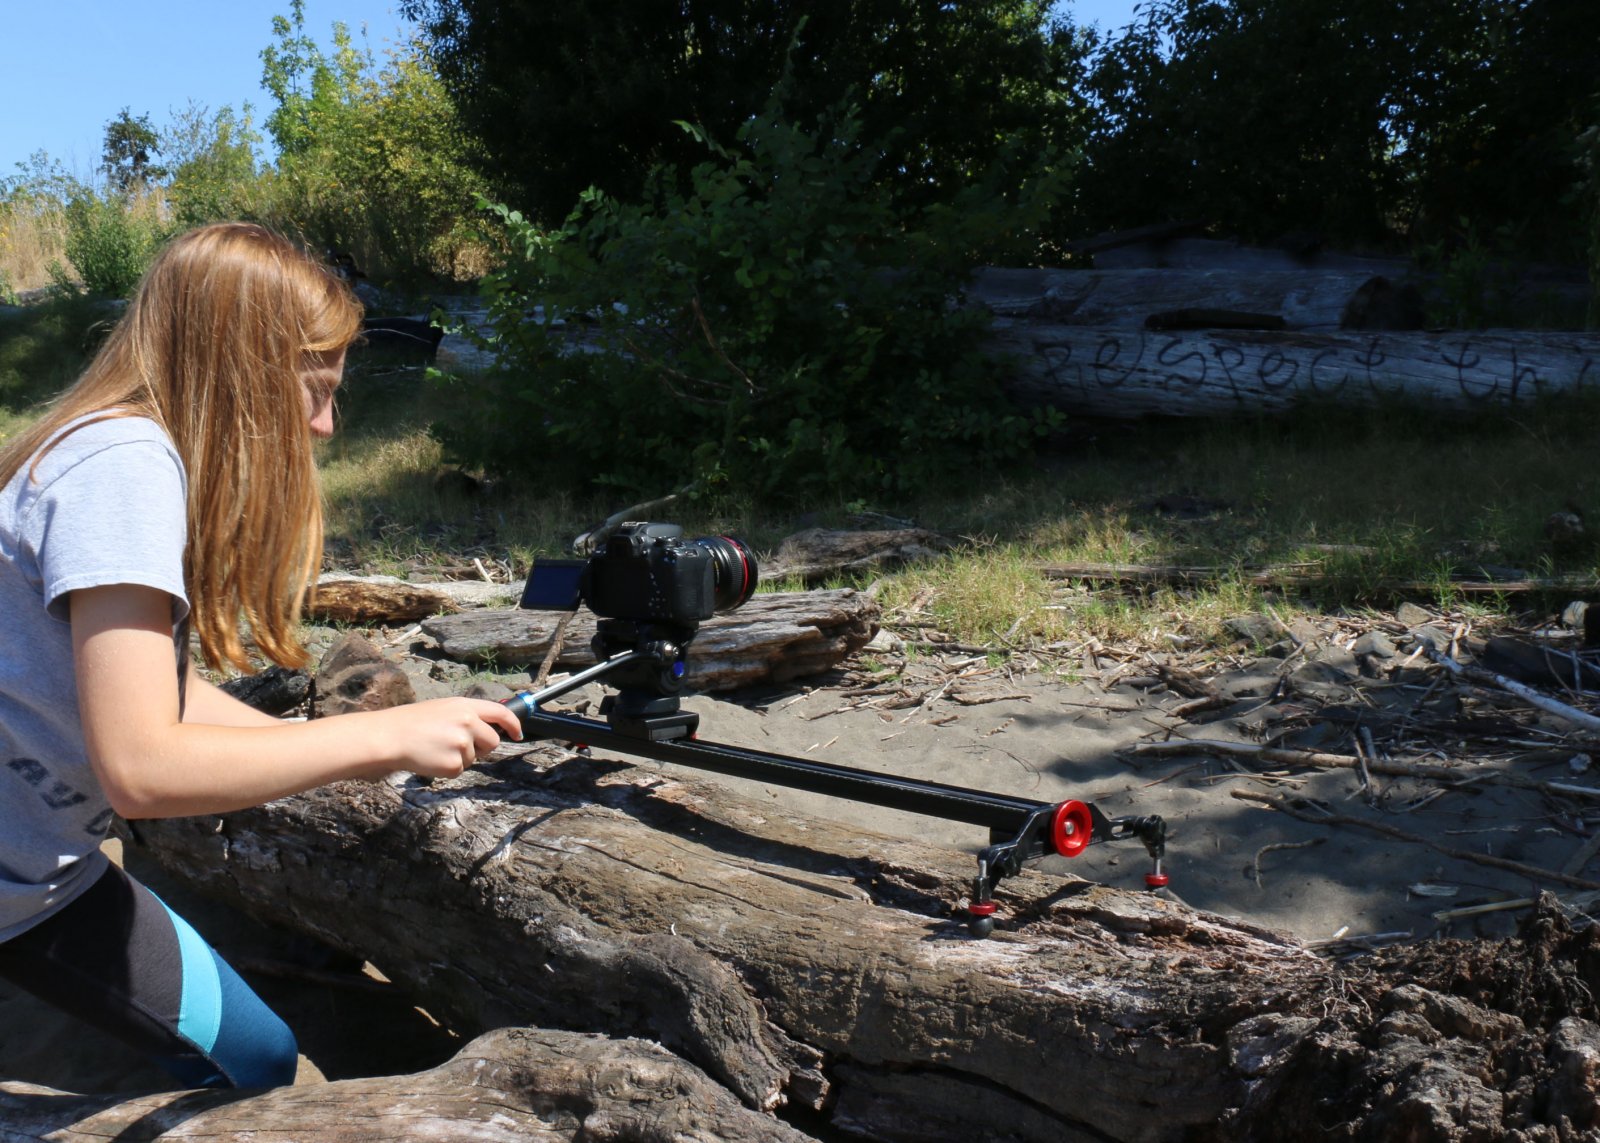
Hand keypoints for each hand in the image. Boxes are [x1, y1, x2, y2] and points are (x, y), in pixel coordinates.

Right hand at [369, 697, 523, 779]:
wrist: (390, 736)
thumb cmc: (412, 722)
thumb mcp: (444, 708)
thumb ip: (467, 715)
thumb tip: (486, 728)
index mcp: (466, 706)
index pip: (501, 713)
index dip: (513, 725)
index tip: (517, 734)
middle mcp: (468, 722)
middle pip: (492, 742)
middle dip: (481, 747)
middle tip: (457, 746)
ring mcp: (462, 744)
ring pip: (474, 758)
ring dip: (459, 757)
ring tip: (436, 748)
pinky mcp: (454, 764)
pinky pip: (460, 771)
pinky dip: (447, 769)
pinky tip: (431, 758)